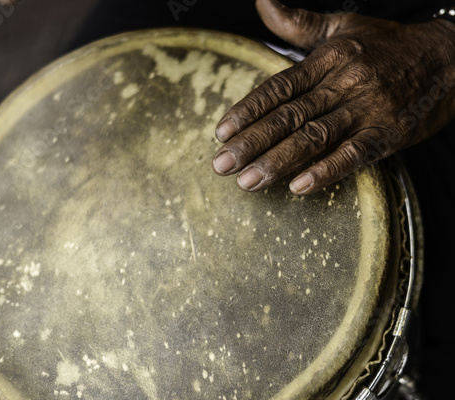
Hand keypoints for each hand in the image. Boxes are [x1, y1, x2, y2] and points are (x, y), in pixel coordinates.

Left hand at [212, 0, 454, 194]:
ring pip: (315, 138)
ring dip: (278, 162)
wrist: (449, 59)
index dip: (248, 111)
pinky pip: (354, 155)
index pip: (279, 87)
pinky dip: (327, 172)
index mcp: (329, 59)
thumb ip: (298, 21)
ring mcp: (368, 109)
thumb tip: (261, 2)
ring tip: (247, 182)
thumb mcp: (342, 27)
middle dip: (252, 143)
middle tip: (220, 165)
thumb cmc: (386, 45)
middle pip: (289, 117)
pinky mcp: (389, 133)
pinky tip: (299, 187)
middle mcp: (344, 83)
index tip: (221, 133)